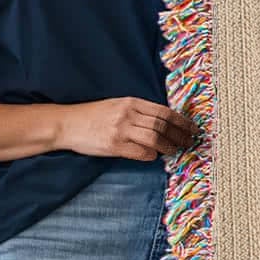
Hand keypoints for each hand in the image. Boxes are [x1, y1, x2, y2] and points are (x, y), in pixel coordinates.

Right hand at [53, 97, 195, 160]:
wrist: (67, 123)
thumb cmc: (93, 115)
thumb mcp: (117, 105)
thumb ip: (139, 111)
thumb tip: (163, 122)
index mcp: (131, 102)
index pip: (164, 111)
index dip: (182, 121)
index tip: (192, 128)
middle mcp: (127, 114)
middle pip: (162, 125)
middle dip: (180, 135)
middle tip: (189, 142)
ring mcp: (120, 130)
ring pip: (154, 138)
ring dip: (168, 146)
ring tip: (174, 151)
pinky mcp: (113, 145)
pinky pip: (140, 152)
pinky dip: (151, 155)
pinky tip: (154, 156)